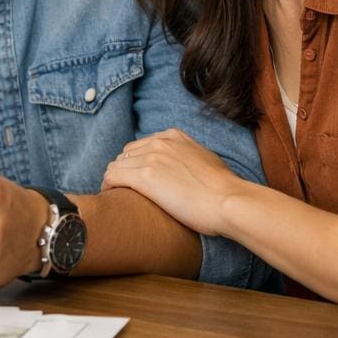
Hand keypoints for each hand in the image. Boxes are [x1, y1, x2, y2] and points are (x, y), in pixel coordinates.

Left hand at [101, 128, 249, 237]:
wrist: (229, 202)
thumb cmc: (223, 189)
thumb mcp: (205, 160)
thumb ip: (187, 157)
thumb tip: (181, 168)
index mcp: (174, 136)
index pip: (140, 146)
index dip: (135, 164)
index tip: (135, 180)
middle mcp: (160, 142)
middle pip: (125, 155)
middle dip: (124, 171)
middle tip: (125, 191)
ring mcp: (151, 157)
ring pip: (116, 166)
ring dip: (115, 181)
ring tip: (117, 197)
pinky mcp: (144, 176)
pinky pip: (111, 176)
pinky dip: (107, 186)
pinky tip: (111, 197)